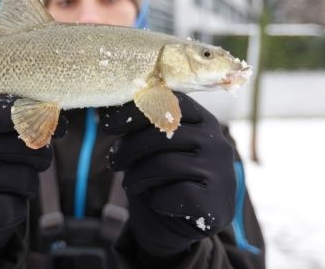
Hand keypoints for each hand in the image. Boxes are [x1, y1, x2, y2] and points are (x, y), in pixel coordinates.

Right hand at [0, 95, 65, 249]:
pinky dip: (14, 209)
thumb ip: (29, 125)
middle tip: (23, 162)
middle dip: (41, 157)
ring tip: (5, 184)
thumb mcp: (3, 137)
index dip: (34, 114)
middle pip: (33, 146)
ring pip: (28, 178)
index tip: (54, 123)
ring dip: (27, 185)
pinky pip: (17, 207)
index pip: (4, 110)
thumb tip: (60, 125)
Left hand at [100, 93, 235, 255]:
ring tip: (128, 184)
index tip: (107, 126)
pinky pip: (179, 194)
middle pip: (163, 133)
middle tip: (113, 162)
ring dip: (137, 175)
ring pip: (166, 163)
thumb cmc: (162, 176)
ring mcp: (221, 171)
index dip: (134, 111)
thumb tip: (103, 110)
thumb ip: (136, 126)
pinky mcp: (218, 203)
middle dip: (129, 147)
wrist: (182, 222)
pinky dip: (159, 199)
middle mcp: (216, 141)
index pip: (168, 102)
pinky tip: (156, 202)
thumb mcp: (149, 146)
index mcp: (201, 120)